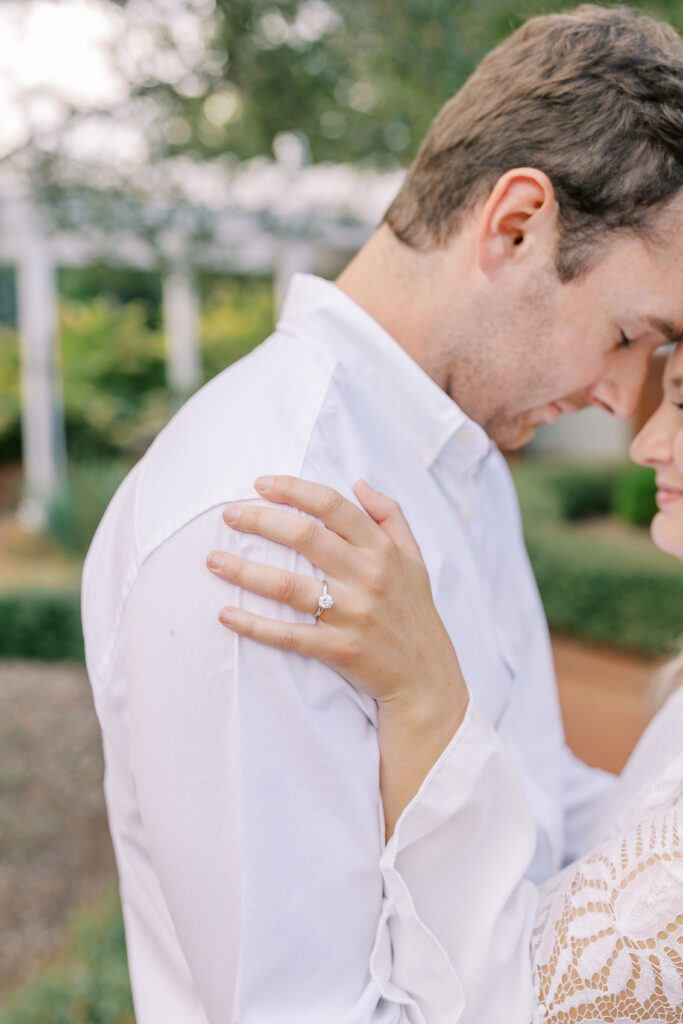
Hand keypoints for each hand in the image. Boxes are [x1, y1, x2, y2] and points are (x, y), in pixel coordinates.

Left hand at [207, 475, 465, 718]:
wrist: (428, 680)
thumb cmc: (416, 614)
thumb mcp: (415, 560)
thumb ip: (391, 516)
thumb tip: (359, 483)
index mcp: (383, 550)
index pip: (333, 506)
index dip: (294, 489)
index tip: (260, 484)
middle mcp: (368, 577)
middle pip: (305, 536)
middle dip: (260, 520)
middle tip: (229, 515)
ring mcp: (352, 614)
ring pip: (288, 586)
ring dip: (244, 570)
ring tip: (213, 560)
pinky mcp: (340, 650)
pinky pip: (288, 635)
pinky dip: (254, 626)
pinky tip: (225, 614)